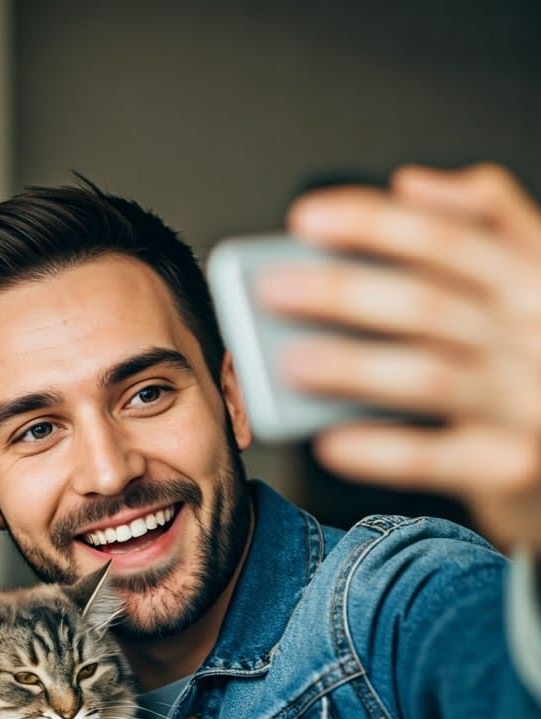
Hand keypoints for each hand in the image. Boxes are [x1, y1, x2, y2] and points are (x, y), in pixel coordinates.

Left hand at [261, 162, 540, 550]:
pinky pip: (433, 456)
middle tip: (275, 291)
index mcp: (535, 281)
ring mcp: (528, 404)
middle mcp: (537, 336)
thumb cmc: (534, 366)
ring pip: (428, 376)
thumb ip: (488, 222)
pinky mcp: (512, 465)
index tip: (307, 219)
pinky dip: (378, 449)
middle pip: (429, 304)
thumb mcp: (530, 284)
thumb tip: (410, 183)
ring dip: (354, 368)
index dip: (375, 224)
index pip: (450, 237)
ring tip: (291, 364)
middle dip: (344, 293)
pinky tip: (328, 442)